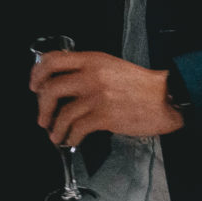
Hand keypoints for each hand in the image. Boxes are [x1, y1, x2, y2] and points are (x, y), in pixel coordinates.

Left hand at [29, 50, 184, 146]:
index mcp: (91, 60)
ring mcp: (97, 97)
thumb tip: (64, 82)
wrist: (166, 98)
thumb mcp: (110, 66)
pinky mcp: (105, 116)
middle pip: (51, 88)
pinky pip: (77, 128)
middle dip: (41, 105)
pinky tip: (70, 140)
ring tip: (54, 133)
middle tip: (42, 115)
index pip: (53, 60)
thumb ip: (87, 70)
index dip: (38, 73)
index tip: (35, 84)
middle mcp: (91, 76)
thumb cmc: (140, 84)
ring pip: (62, 112)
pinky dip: (69, 137)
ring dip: (54, 126)